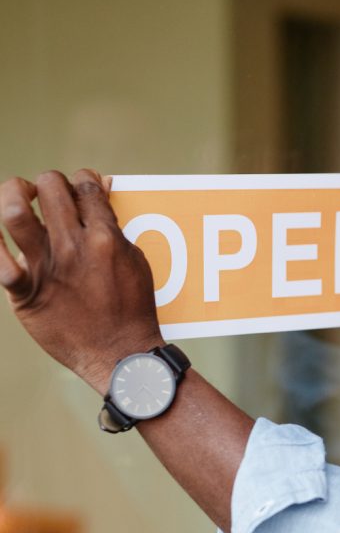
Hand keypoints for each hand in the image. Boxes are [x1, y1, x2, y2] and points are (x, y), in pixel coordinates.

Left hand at [0, 170, 163, 393]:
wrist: (120, 354)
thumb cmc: (131, 308)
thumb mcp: (135, 261)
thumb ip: (114, 226)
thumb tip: (102, 189)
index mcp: (106, 238)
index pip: (86, 184)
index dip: (82, 178)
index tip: (80, 188)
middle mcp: (74, 247)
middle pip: (49, 186)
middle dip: (47, 183)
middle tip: (46, 195)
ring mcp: (48, 268)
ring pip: (14, 212)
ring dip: (12, 196)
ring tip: (18, 201)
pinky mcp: (27, 292)